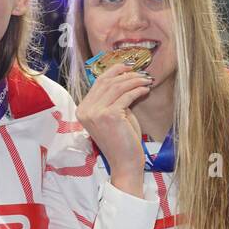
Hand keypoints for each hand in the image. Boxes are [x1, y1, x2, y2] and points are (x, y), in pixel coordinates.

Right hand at [76, 63, 152, 195]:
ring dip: (134, 81)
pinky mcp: (109, 115)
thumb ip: (114, 98)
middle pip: (107, 82)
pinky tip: (145, 90)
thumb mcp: (114, 115)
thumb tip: (127, 78)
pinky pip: (126, 96)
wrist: (124, 162)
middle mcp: (85, 110)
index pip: (98, 83)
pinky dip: (138, 90)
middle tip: (141, 73)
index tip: (128, 67)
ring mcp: (96, 113)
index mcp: (83, 110)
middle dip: (126, 74)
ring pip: (117, 87)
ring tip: (146, 80)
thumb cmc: (121, 140)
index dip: (114, 72)